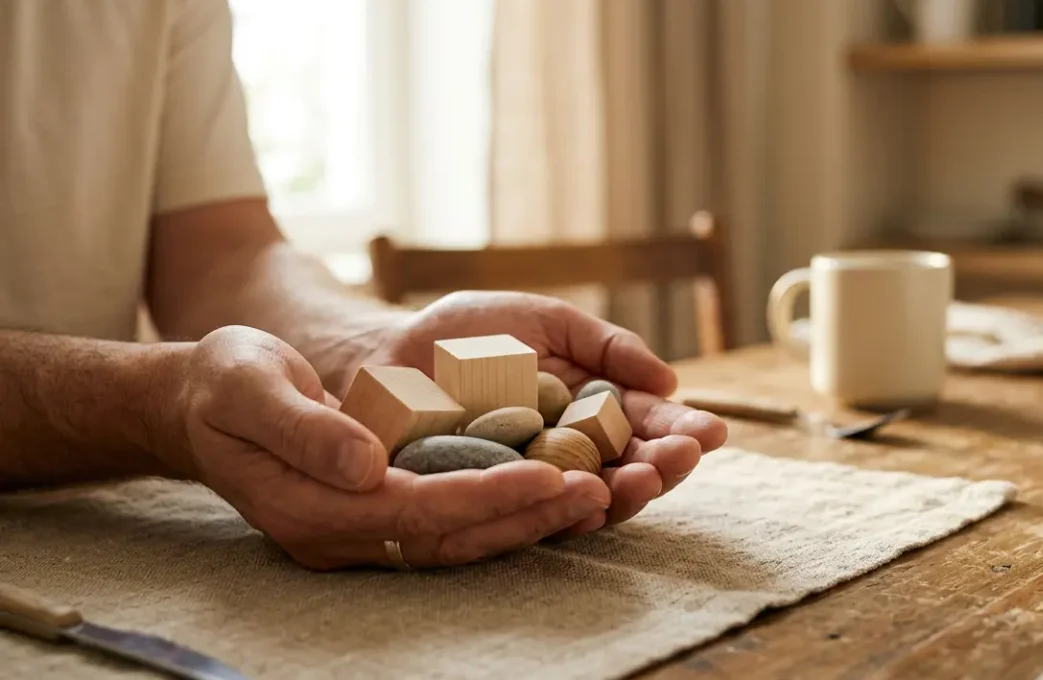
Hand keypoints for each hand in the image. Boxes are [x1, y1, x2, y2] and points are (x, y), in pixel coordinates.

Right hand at [163, 326, 609, 569]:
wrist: (200, 402)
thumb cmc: (224, 382)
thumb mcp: (251, 387)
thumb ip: (304, 428)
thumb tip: (367, 463)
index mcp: (311, 508)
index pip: (415, 510)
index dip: (484, 494)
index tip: (548, 471)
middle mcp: (340, 535)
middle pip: (450, 537)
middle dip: (525, 516)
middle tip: (599, 490)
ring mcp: (358, 533)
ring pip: (457, 540)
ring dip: (525, 521)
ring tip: (594, 495)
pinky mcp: (376, 516)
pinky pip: (449, 526)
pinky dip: (501, 513)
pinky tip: (550, 492)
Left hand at [359, 291, 727, 532]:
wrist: (384, 355)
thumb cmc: (467, 333)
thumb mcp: (547, 321)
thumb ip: (607, 345)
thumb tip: (669, 381)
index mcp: (593, 408)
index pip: (649, 426)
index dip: (683, 432)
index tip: (711, 433)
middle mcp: (572, 453)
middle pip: (633, 471)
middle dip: (664, 469)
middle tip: (679, 459)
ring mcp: (534, 483)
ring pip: (594, 501)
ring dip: (626, 497)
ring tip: (642, 481)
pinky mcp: (494, 505)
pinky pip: (534, 518)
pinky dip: (564, 514)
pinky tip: (588, 504)